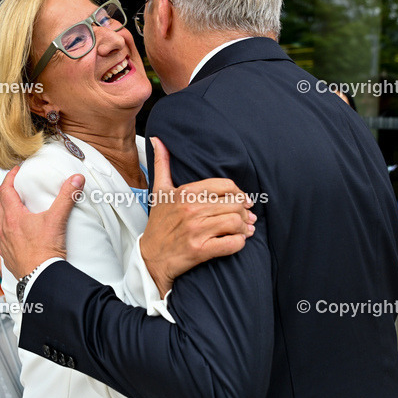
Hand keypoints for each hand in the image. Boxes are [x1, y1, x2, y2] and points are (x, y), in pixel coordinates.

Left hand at [0, 166, 84, 278]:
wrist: (41, 278)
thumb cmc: (46, 251)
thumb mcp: (58, 220)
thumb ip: (67, 197)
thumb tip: (76, 179)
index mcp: (13, 216)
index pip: (5, 190)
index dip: (9, 177)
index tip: (15, 171)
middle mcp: (4, 228)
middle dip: (3, 192)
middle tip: (12, 187)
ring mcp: (3, 242)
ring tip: (9, 209)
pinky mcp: (6, 255)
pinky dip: (2, 230)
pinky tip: (11, 233)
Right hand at [139, 137, 256, 297]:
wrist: (151, 258)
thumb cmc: (159, 224)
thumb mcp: (159, 192)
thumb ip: (162, 164)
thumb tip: (157, 139)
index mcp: (185, 193)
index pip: (225, 186)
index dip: (239, 194)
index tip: (244, 201)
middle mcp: (191, 209)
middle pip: (234, 204)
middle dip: (244, 212)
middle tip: (247, 219)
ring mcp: (196, 230)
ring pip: (236, 222)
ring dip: (244, 228)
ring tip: (245, 230)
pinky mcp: (200, 250)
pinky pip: (232, 244)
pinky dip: (239, 243)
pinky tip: (237, 242)